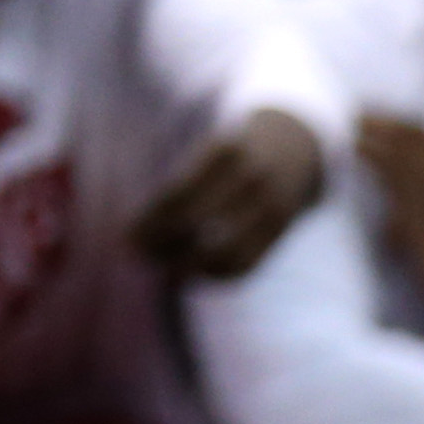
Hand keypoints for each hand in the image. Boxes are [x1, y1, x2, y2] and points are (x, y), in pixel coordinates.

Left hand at [134, 109, 326, 278]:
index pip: (176, 195)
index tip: (126, 237)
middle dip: (161, 244)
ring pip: (222, 250)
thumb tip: (136, 236)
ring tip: (164, 271)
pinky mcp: (280, 230)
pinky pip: (245, 264)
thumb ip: (180, 186)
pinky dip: (215, 275)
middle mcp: (251, 178)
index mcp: (224, 151)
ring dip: (187, 267)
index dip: (148, 221)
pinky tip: (195, 274)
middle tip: (138, 256)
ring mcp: (271, 206)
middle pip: (194, 222)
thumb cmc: (233, 155)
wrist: (297, 148)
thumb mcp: (210, 152)